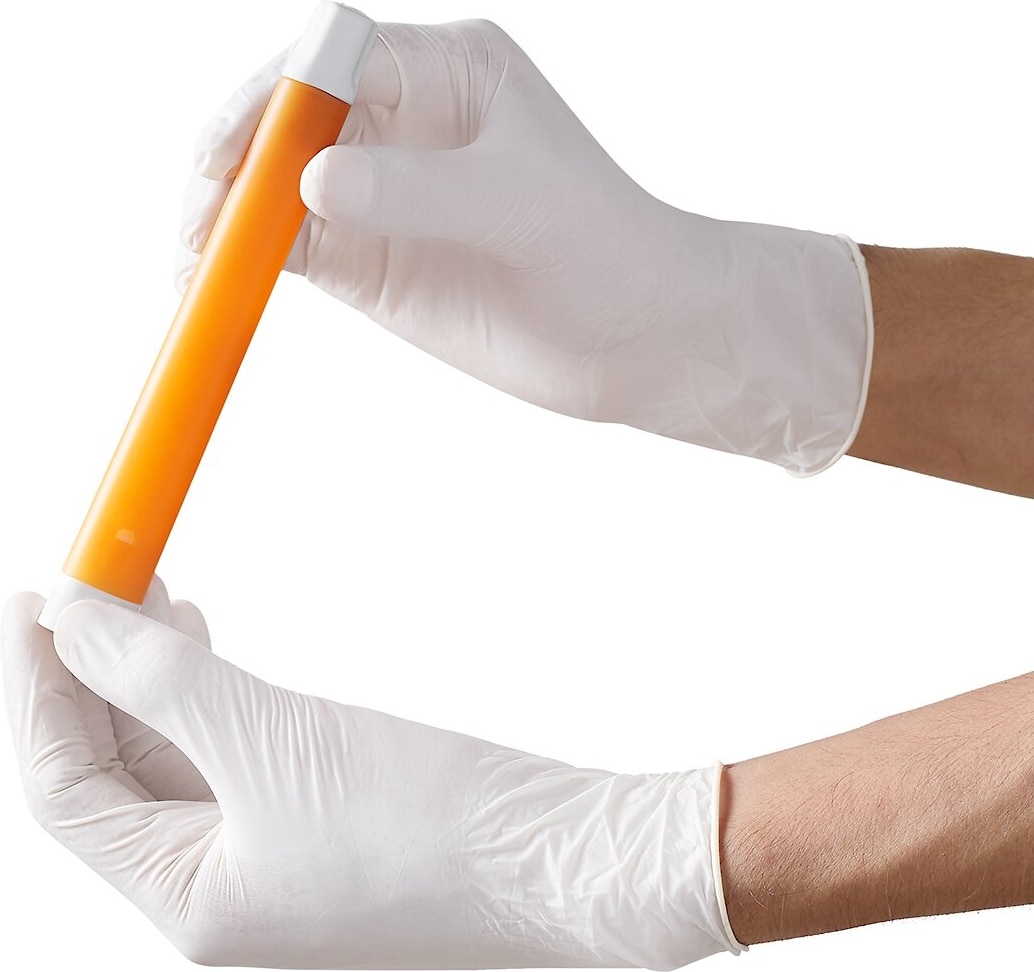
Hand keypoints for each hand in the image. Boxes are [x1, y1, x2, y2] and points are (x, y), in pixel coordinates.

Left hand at [2, 588, 738, 968]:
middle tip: (92, 587)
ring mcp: (278, 871)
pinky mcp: (326, 833)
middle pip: (117, 781)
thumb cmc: (436, 821)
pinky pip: (237, 765)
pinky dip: (215, 703)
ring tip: (155, 600)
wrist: (568, 854)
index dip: (38, 689)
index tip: (37, 597)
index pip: (67, 791)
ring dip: (156, 683)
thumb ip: (159, 675)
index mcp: (194, 908)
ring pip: (179, 769)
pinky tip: (215, 651)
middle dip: (94, 679)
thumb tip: (68, 617)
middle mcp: (226, 902)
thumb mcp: (274, 735)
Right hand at [179, 19, 870, 474]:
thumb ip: (418, 188)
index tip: (240, 147)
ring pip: (280, 186)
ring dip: (230, 213)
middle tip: (201, 210)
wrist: (638, 337)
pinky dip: (254, 260)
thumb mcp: (521, 202)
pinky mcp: (377, 262)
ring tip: (193, 253)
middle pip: (289, 119)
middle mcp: (406, 126)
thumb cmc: (607, 247)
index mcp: (448, 73)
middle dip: (236, 156)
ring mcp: (386, 197)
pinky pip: (297, 249)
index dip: (274, 96)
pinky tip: (221, 279)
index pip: (332, 58)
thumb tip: (312, 177)